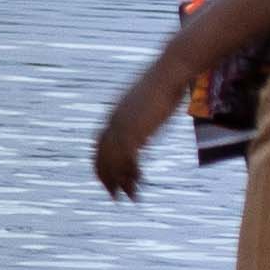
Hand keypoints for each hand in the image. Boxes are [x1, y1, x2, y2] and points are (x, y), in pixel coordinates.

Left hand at [94, 71, 177, 200]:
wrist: (170, 72)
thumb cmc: (164, 84)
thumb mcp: (147, 106)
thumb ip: (140, 120)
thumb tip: (143, 134)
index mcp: (113, 116)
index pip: (100, 146)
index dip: (102, 164)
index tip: (107, 179)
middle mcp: (113, 122)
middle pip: (103, 157)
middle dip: (107, 178)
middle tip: (113, 195)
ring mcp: (122, 126)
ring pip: (115, 161)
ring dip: (121, 181)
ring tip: (127, 197)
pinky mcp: (135, 130)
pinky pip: (128, 158)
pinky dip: (131, 173)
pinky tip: (138, 183)